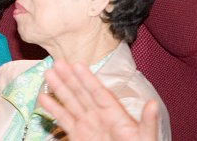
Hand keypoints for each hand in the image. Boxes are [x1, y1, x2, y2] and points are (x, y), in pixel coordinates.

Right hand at [38, 60, 159, 140]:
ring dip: (59, 89)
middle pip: (82, 94)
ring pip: (71, 103)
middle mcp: (99, 116)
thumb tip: (153, 104)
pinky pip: (63, 120)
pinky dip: (53, 110)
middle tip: (58, 63)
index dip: (88, 79)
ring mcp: (87, 125)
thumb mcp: (146, 138)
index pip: (99, 93)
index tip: (77, 65)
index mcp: (115, 114)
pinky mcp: (77, 136)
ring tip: (48, 74)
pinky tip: (43, 99)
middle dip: (69, 78)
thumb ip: (148, 122)